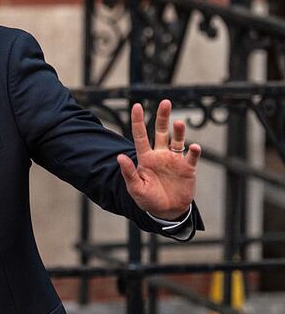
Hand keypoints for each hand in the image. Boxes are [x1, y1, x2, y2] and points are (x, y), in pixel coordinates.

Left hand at [117, 99, 200, 219]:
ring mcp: (174, 160)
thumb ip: (129, 173)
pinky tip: (194, 147)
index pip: (140, 135)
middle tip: (165, 102)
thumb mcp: (136, 188)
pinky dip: (193, 152)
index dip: (138, 121)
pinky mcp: (187, 168)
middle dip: (163, 116)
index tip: (136, 106)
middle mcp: (160, 155)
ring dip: (179, 131)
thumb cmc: (148, 199)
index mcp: (145, 158)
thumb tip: (119, 157)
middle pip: (161, 131)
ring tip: (178, 123)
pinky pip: (191, 157)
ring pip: (177, 140)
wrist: (167, 211)